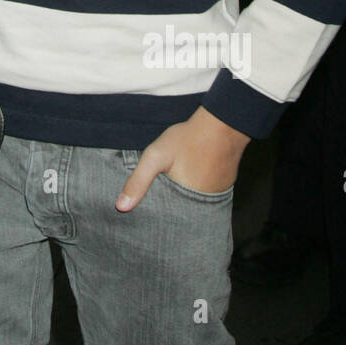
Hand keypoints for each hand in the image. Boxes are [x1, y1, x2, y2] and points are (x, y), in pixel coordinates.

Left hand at [116, 107, 248, 211]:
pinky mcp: (224, 186)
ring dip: (183, 197)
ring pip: (193, 203)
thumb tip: (120, 207)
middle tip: (160, 193)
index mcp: (185, 204)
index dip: (155, 215)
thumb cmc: (188, 139)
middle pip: (180, 213)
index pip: (166, 220)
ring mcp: (217, 196)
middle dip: (168, 207)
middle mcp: (203, 206)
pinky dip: (197, 187)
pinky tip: (190, 175)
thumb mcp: (156, 157)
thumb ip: (139, 181)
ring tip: (174, 185)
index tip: (143, 213)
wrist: (223, 124)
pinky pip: (205, 193)